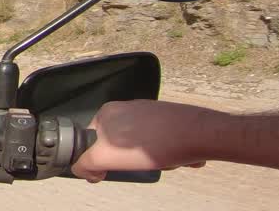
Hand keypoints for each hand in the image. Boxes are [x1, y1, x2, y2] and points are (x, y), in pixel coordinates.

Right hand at [71, 100, 215, 182]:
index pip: (93, 140)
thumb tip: (82, 170)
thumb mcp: (108, 155)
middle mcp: (126, 109)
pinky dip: (168, 154)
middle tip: (142, 165)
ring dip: (152, 160)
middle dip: (131, 161)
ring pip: (141, 147)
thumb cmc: (154, 143)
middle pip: (118, 145)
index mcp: (107, 112)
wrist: (196, 134)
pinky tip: (176, 157)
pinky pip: (160, 144)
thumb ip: (87, 162)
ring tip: (164, 160)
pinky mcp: (167, 121)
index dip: (101, 159)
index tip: (115, 168)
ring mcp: (148, 114)